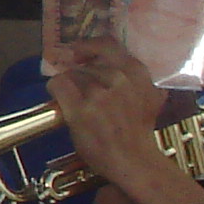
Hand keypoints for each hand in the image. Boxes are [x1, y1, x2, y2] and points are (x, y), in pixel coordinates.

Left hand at [47, 39, 172, 188]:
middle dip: (79, 75)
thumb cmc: (137, 132)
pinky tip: (62, 102)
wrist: (134, 160)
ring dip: (70, 86)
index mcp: (137, 73)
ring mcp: (100, 93)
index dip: (88, 46)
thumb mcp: (147, 97)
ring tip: (78, 104)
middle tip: (79, 89)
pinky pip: (58, 84)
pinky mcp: (81, 108)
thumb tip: (106, 64)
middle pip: (85, 63)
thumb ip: (133, 78)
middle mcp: (120, 78)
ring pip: (71, 75)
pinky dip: (56, 90)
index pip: (107, 43)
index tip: (78, 52)